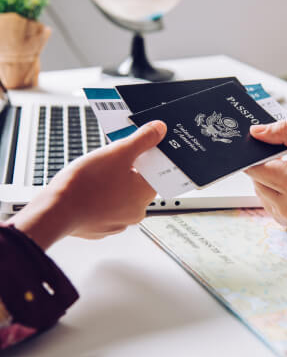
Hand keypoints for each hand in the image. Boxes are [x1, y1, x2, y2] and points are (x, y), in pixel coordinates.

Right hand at [11, 121, 165, 248]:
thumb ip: (143, 139)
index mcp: (146, 194)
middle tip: (111, 159)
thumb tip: (160, 130)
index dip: (146, 157)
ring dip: (113, 182)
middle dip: (127, 168)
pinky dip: (100, 197)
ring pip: (121, 194)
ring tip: (97, 173)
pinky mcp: (101, 226)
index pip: (156, 172)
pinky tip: (90, 187)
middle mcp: (137, 211)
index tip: (135, 149)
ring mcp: (119, 222)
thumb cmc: (87, 184)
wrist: (56, 211)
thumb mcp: (119, 152)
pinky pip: (106, 207)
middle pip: (138, 183)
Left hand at [246, 121, 286, 233]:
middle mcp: (286, 207)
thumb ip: (285, 132)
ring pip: (259, 190)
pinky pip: (268, 201)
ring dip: (268, 177)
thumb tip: (255, 132)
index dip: (254, 153)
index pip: (253, 167)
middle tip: (284, 155)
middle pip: (254, 178)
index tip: (260, 143)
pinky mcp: (286, 223)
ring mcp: (286, 218)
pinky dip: (274, 189)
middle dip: (264, 164)